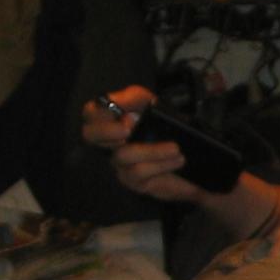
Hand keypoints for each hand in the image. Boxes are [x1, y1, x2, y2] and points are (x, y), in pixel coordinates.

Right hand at [80, 87, 209, 206]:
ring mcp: (118, 162)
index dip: (101, 112)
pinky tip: (177, 160)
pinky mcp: (132, 180)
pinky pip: (139, 171)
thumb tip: (119, 104)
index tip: (125, 115)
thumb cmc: (164, 127)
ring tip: (175, 148)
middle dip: (106, 131)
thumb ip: (133, 98)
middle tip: (128, 129)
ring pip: (123, 155)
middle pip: (89, 135)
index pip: (91, 113)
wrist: (190, 155)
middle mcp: (109, 141)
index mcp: (112, 120)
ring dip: (152, 150)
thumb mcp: (151, 104)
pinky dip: (161, 164)